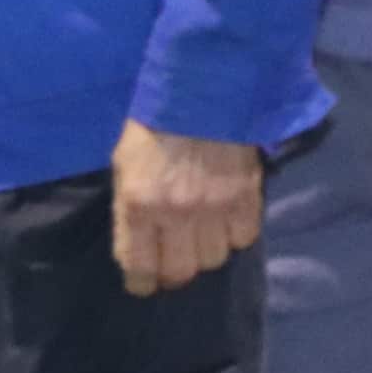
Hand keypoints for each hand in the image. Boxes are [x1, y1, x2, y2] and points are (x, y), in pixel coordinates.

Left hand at [109, 120, 262, 295]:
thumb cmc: (154, 126)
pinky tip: (227, 217)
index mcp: (139, 204)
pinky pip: (243, 239)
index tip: (144, 283)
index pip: (139, 266)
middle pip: (179, 272)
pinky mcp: (246, 198)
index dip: (141, 282)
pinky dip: (235, 234)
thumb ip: (131, 210)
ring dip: (206, 250)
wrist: (202, 89)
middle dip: (173, 271)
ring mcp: (215, 207)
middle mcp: (177, 213)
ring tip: (202, 232)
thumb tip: (139, 246)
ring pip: (213, 259)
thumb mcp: (125, 166)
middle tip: (173, 259)